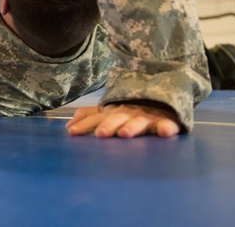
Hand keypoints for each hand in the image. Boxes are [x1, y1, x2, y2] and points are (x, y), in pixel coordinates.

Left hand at [65, 103, 180, 137]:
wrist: (162, 99)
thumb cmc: (131, 112)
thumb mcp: (110, 113)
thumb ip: (91, 117)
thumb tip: (68, 127)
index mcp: (115, 112)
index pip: (97, 117)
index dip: (85, 124)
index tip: (71, 132)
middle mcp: (129, 114)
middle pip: (117, 119)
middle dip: (108, 125)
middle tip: (100, 134)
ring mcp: (148, 117)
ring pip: (139, 122)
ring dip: (132, 127)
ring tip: (124, 134)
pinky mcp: (166, 121)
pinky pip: (167, 124)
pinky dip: (165, 127)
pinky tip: (163, 132)